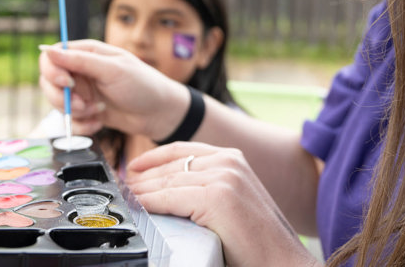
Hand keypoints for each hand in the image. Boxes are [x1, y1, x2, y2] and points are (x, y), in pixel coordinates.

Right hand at [38, 40, 188, 138]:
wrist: (160, 114)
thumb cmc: (142, 85)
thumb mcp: (113, 70)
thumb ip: (81, 61)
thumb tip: (48, 50)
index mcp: (86, 53)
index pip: (51, 56)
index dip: (52, 70)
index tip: (66, 84)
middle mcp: (81, 71)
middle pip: (49, 82)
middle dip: (62, 97)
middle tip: (83, 105)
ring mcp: (82, 92)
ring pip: (57, 103)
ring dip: (74, 112)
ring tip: (97, 112)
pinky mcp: (86, 111)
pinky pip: (70, 121)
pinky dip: (82, 125)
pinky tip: (99, 123)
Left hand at [127, 142, 319, 266]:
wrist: (282, 262)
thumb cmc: (257, 242)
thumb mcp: (232, 201)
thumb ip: (207, 187)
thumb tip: (169, 188)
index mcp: (233, 158)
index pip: (182, 150)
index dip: (152, 159)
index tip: (133, 168)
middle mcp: (229, 161)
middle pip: (170, 165)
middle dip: (142, 177)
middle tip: (122, 187)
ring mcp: (224, 176)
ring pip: (166, 181)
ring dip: (141, 190)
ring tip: (125, 198)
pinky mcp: (217, 196)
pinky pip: (169, 197)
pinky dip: (149, 203)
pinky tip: (138, 207)